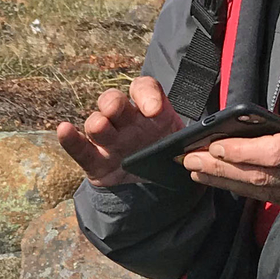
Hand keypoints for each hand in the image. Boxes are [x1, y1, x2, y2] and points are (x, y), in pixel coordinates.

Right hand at [58, 76, 186, 186]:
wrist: (156, 189)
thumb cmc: (171, 158)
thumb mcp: (187, 146)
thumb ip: (196, 141)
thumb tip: (214, 139)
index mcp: (151, 112)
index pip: (144, 89)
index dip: (147, 95)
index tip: (154, 110)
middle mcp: (126, 120)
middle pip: (114, 101)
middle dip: (113, 103)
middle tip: (115, 109)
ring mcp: (109, 140)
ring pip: (97, 123)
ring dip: (96, 122)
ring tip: (100, 126)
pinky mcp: (95, 161)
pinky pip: (81, 150)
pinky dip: (71, 140)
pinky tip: (64, 130)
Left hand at [182, 92, 279, 202]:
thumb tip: (251, 128)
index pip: (275, 152)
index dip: (243, 151)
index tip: (215, 144)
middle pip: (260, 175)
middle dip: (221, 168)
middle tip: (189, 159)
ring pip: (260, 190)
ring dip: (224, 181)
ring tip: (196, 170)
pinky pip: (268, 196)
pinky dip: (241, 189)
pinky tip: (220, 182)